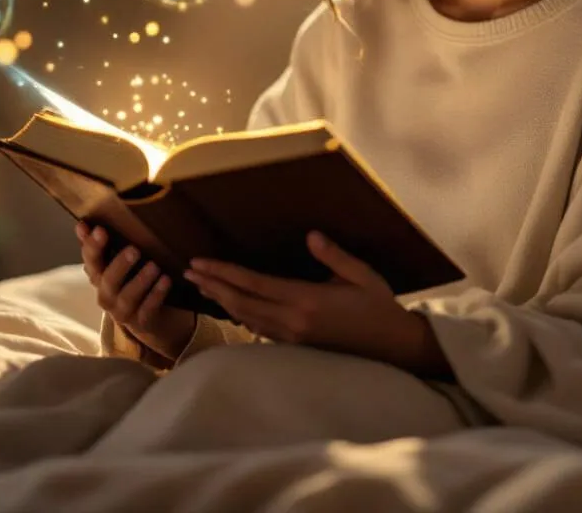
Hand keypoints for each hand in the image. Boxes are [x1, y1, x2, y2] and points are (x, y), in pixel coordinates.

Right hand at [78, 222, 195, 361]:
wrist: (148, 316)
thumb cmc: (129, 280)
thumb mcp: (116, 261)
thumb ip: (101, 243)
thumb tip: (83, 224)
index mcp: (99, 276)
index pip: (91, 260)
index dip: (92, 247)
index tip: (100, 230)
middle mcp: (106, 295)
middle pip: (107, 281)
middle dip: (119, 265)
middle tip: (134, 249)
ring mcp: (122, 311)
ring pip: (127, 298)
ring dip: (140, 281)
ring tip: (154, 266)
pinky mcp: (141, 322)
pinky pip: (147, 310)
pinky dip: (156, 295)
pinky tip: (166, 281)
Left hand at [183, 230, 432, 370]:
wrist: (393, 347)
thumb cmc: (378, 305)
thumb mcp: (361, 275)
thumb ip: (334, 256)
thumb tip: (311, 235)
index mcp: (306, 300)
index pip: (254, 284)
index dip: (224, 272)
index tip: (200, 262)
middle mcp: (293, 321)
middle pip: (241, 303)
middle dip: (212, 285)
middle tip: (188, 270)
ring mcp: (293, 336)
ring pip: (247, 318)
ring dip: (221, 300)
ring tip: (201, 285)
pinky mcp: (296, 345)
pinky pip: (259, 328)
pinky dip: (239, 313)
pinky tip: (230, 305)